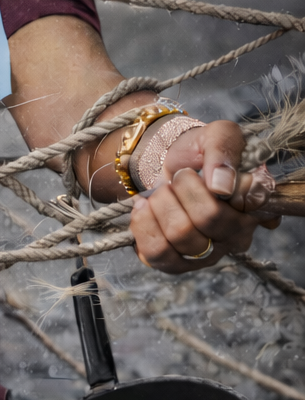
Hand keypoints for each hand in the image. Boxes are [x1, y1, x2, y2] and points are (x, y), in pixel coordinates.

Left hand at [129, 119, 261, 271]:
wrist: (167, 164)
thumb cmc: (199, 151)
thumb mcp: (217, 135)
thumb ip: (224, 151)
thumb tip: (221, 186)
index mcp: (256, 206)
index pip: (247, 202)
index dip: (219, 182)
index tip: (203, 169)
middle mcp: (237, 236)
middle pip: (208, 217)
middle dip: (183, 187)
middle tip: (179, 176)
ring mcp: (207, 254)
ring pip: (179, 235)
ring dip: (161, 203)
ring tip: (162, 192)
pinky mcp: (176, 264)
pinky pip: (156, 253)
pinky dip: (143, 223)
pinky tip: (145, 207)